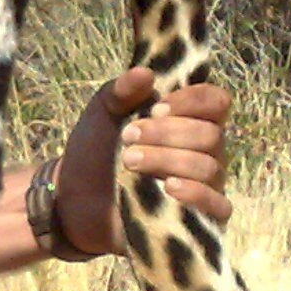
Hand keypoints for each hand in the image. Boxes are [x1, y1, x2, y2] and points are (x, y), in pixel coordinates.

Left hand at [53, 68, 231, 255]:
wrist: (73, 199)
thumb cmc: (95, 151)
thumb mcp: (101, 114)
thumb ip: (120, 90)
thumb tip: (145, 72)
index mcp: (188, 119)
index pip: (216, 101)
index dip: (192, 101)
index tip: (156, 108)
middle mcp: (204, 151)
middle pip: (211, 135)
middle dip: (168, 134)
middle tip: (128, 137)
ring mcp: (205, 185)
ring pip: (208, 167)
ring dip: (167, 160)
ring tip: (128, 161)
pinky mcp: (198, 218)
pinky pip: (218, 206)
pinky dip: (196, 194)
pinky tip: (168, 188)